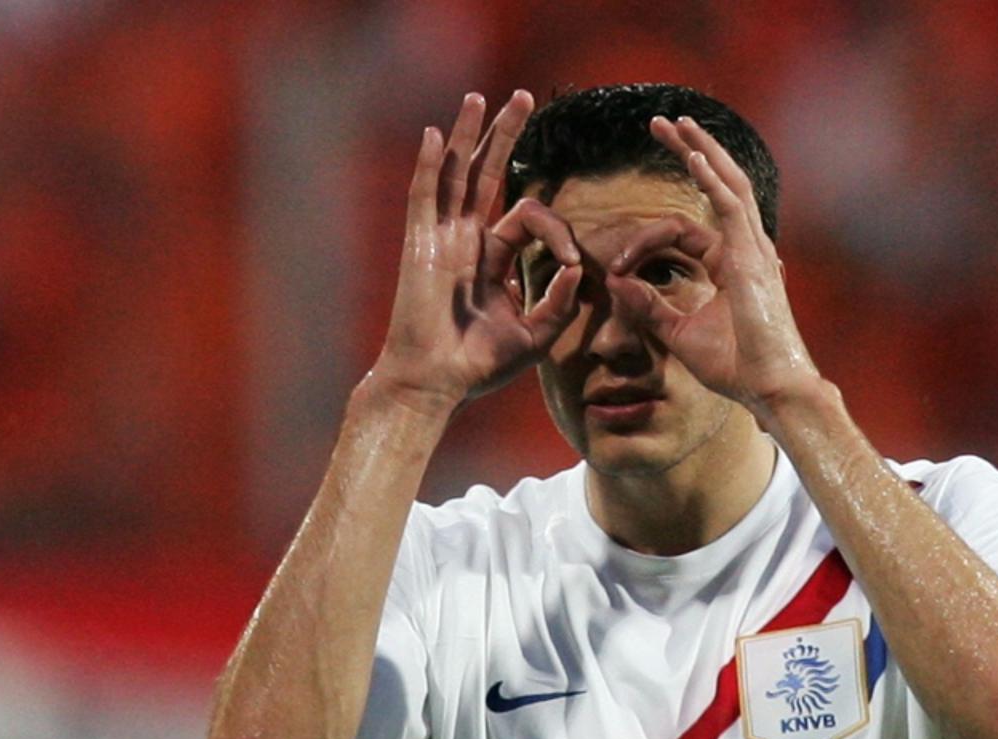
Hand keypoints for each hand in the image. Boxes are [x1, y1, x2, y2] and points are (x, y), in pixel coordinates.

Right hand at [370, 91, 582, 416]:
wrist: (437, 383)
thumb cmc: (480, 365)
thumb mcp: (536, 334)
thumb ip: (559, 302)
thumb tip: (575, 268)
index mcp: (492, 258)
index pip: (527, 216)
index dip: (556, 231)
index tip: (569, 263)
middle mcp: (466, 240)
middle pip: (486, 174)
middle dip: (505, 134)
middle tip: (523, 96)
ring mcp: (441, 239)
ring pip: (456, 174)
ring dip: (468, 135)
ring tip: (479, 97)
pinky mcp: (421, 247)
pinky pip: (425, 198)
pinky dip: (430, 166)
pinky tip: (436, 135)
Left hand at [606, 116, 819, 414]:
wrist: (768, 387)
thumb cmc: (734, 366)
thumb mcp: (678, 333)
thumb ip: (648, 306)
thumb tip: (615, 284)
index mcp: (730, 264)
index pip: (683, 230)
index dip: (643, 241)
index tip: (614, 266)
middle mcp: (746, 248)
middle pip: (717, 185)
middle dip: (690, 150)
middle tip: (661, 123)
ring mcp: (754, 248)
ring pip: (727, 184)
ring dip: (700, 150)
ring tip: (675, 123)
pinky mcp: (752, 257)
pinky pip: (730, 207)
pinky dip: (710, 180)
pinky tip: (691, 157)